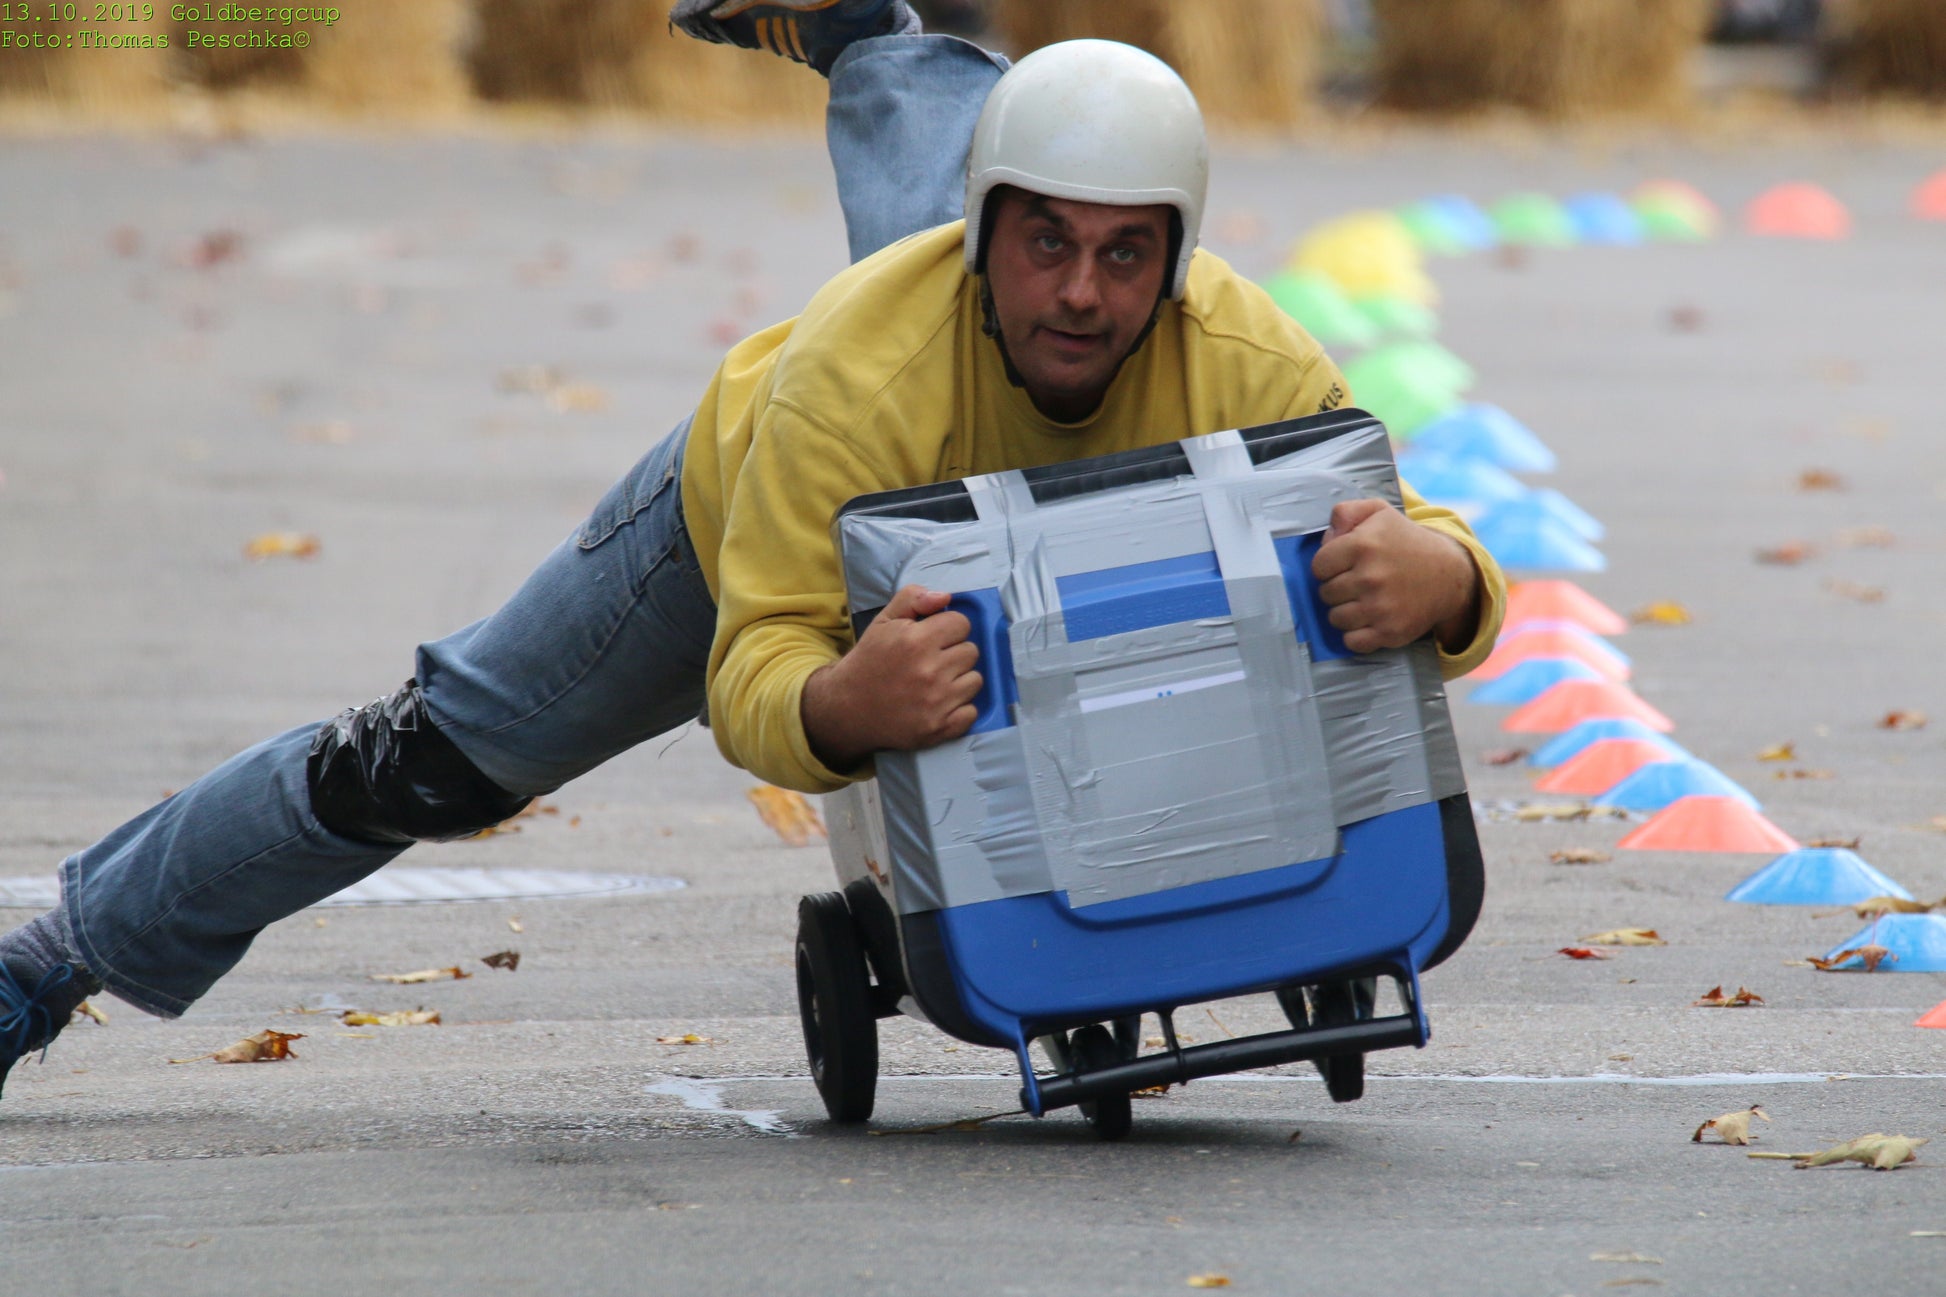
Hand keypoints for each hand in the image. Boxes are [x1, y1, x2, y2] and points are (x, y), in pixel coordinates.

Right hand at [801, 584, 982, 770]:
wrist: (847, 707)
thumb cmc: (869, 660)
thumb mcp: (883, 621)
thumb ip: (913, 599)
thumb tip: (946, 597)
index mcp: (916, 641)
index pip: (961, 623)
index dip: (949, 627)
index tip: (935, 637)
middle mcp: (930, 671)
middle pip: (972, 651)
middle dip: (955, 652)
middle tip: (934, 661)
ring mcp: (937, 703)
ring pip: (975, 680)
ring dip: (960, 680)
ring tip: (937, 682)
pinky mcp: (939, 728)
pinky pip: (972, 712)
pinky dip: (960, 709)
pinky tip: (940, 704)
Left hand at [1311, 498, 1480, 653]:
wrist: (1450, 574)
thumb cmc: (1406, 542)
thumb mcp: (1379, 513)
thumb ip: (1346, 512)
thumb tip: (1327, 537)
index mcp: (1363, 545)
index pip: (1318, 566)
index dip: (1328, 566)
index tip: (1343, 566)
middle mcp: (1370, 577)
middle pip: (1325, 594)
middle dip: (1337, 589)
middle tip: (1357, 583)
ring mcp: (1380, 607)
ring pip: (1335, 618)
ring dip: (1344, 612)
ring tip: (1363, 601)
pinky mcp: (1390, 632)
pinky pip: (1352, 642)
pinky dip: (1356, 635)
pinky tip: (1369, 620)